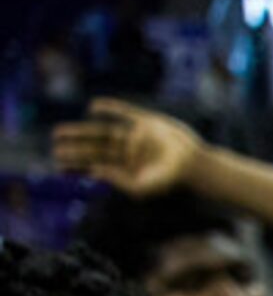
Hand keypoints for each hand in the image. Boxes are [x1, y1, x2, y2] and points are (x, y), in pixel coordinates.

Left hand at [52, 98, 206, 198]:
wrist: (195, 164)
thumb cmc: (170, 180)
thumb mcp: (143, 187)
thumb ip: (119, 181)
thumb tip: (94, 171)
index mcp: (126, 168)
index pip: (96, 165)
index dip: (77, 164)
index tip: (58, 164)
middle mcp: (127, 151)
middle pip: (95, 149)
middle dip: (74, 148)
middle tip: (54, 146)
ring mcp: (135, 136)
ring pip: (102, 132)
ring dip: (81, 132)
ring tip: (58, 133)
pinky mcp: (146, 122)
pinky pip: (124, 112)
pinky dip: (110, 108)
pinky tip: (93, 107)